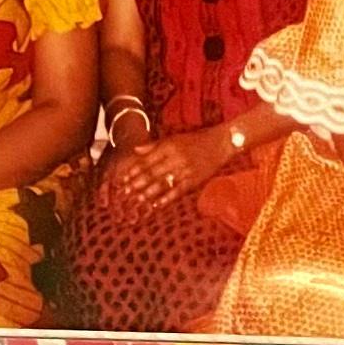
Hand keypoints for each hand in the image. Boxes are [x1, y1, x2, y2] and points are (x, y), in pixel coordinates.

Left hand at [109, 129, 232, 214]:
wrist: (221, 143)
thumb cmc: (196, 140)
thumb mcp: (174, 138)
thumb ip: (154, 145)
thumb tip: (135, 150)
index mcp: (169, 146)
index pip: (147, 161)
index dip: (133, 171)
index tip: (123, 179)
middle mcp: (176, 158)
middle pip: (152, 174)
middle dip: (137, 185)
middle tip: (124, 194)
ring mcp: (185, 170)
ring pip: (162, 184)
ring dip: (148, 194)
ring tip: (136, 202)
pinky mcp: (194, 180)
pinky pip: (177, 192)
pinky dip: (166, 199)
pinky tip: (156, 206)